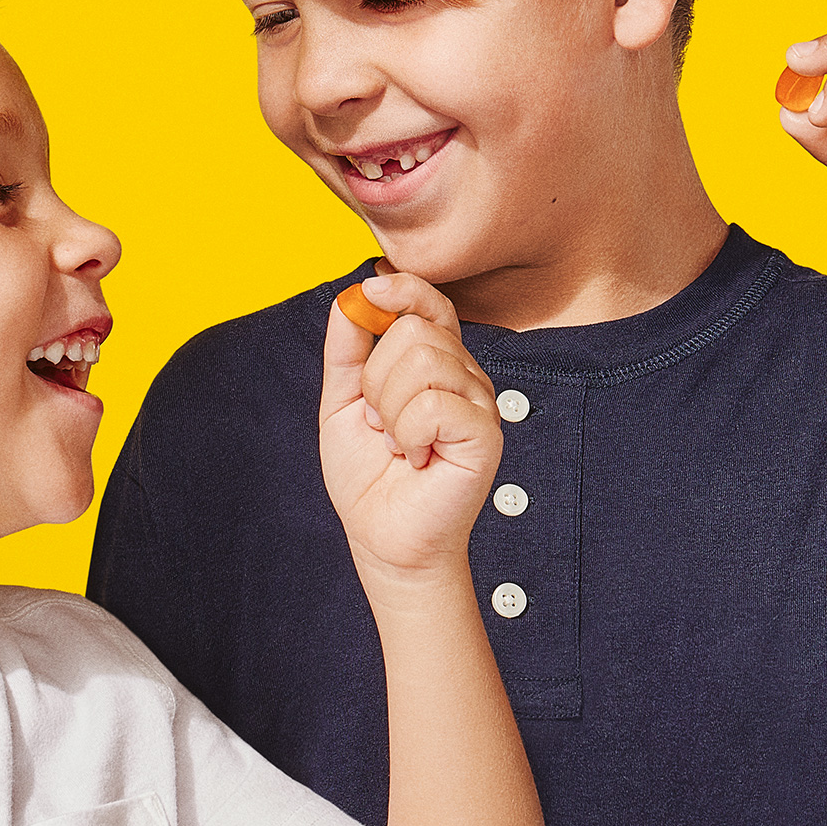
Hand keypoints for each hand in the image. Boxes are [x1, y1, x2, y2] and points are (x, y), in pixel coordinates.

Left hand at [319, 273, 500, 585]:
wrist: (382, 536)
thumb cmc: (368, 475)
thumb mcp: (341, 402)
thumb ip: (346, 349)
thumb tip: (351, 297)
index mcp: (435, 363)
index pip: (429, 303)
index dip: (402, 289)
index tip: (372, 290)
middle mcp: (463, 375)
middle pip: (413, 329)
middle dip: (375, 380)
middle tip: (381, 424)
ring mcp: (478, 402)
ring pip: (422, 360)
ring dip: (389, 410)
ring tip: (398, 443)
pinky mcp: (485, 432)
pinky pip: (432, 404)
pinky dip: (408, 433)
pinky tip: (417, 457)